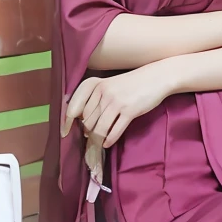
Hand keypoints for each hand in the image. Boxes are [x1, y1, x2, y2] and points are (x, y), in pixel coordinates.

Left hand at [61, 62, 177, 150]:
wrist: (156, 77)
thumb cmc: (132, 83)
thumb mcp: (110, 85)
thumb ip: (96, 99)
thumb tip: (84, 123)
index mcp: (96, 85)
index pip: (76, 107)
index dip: (68, 122)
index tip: (64, 133)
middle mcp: (103, 92)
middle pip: (88, 120)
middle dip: (87, 131)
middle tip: (90, 137)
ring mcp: (116, 102)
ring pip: (100, 128)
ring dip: (97, 139)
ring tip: (98, 143)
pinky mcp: (130, 111)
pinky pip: (115, 131)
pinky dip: (110, 140)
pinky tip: (108, 143)